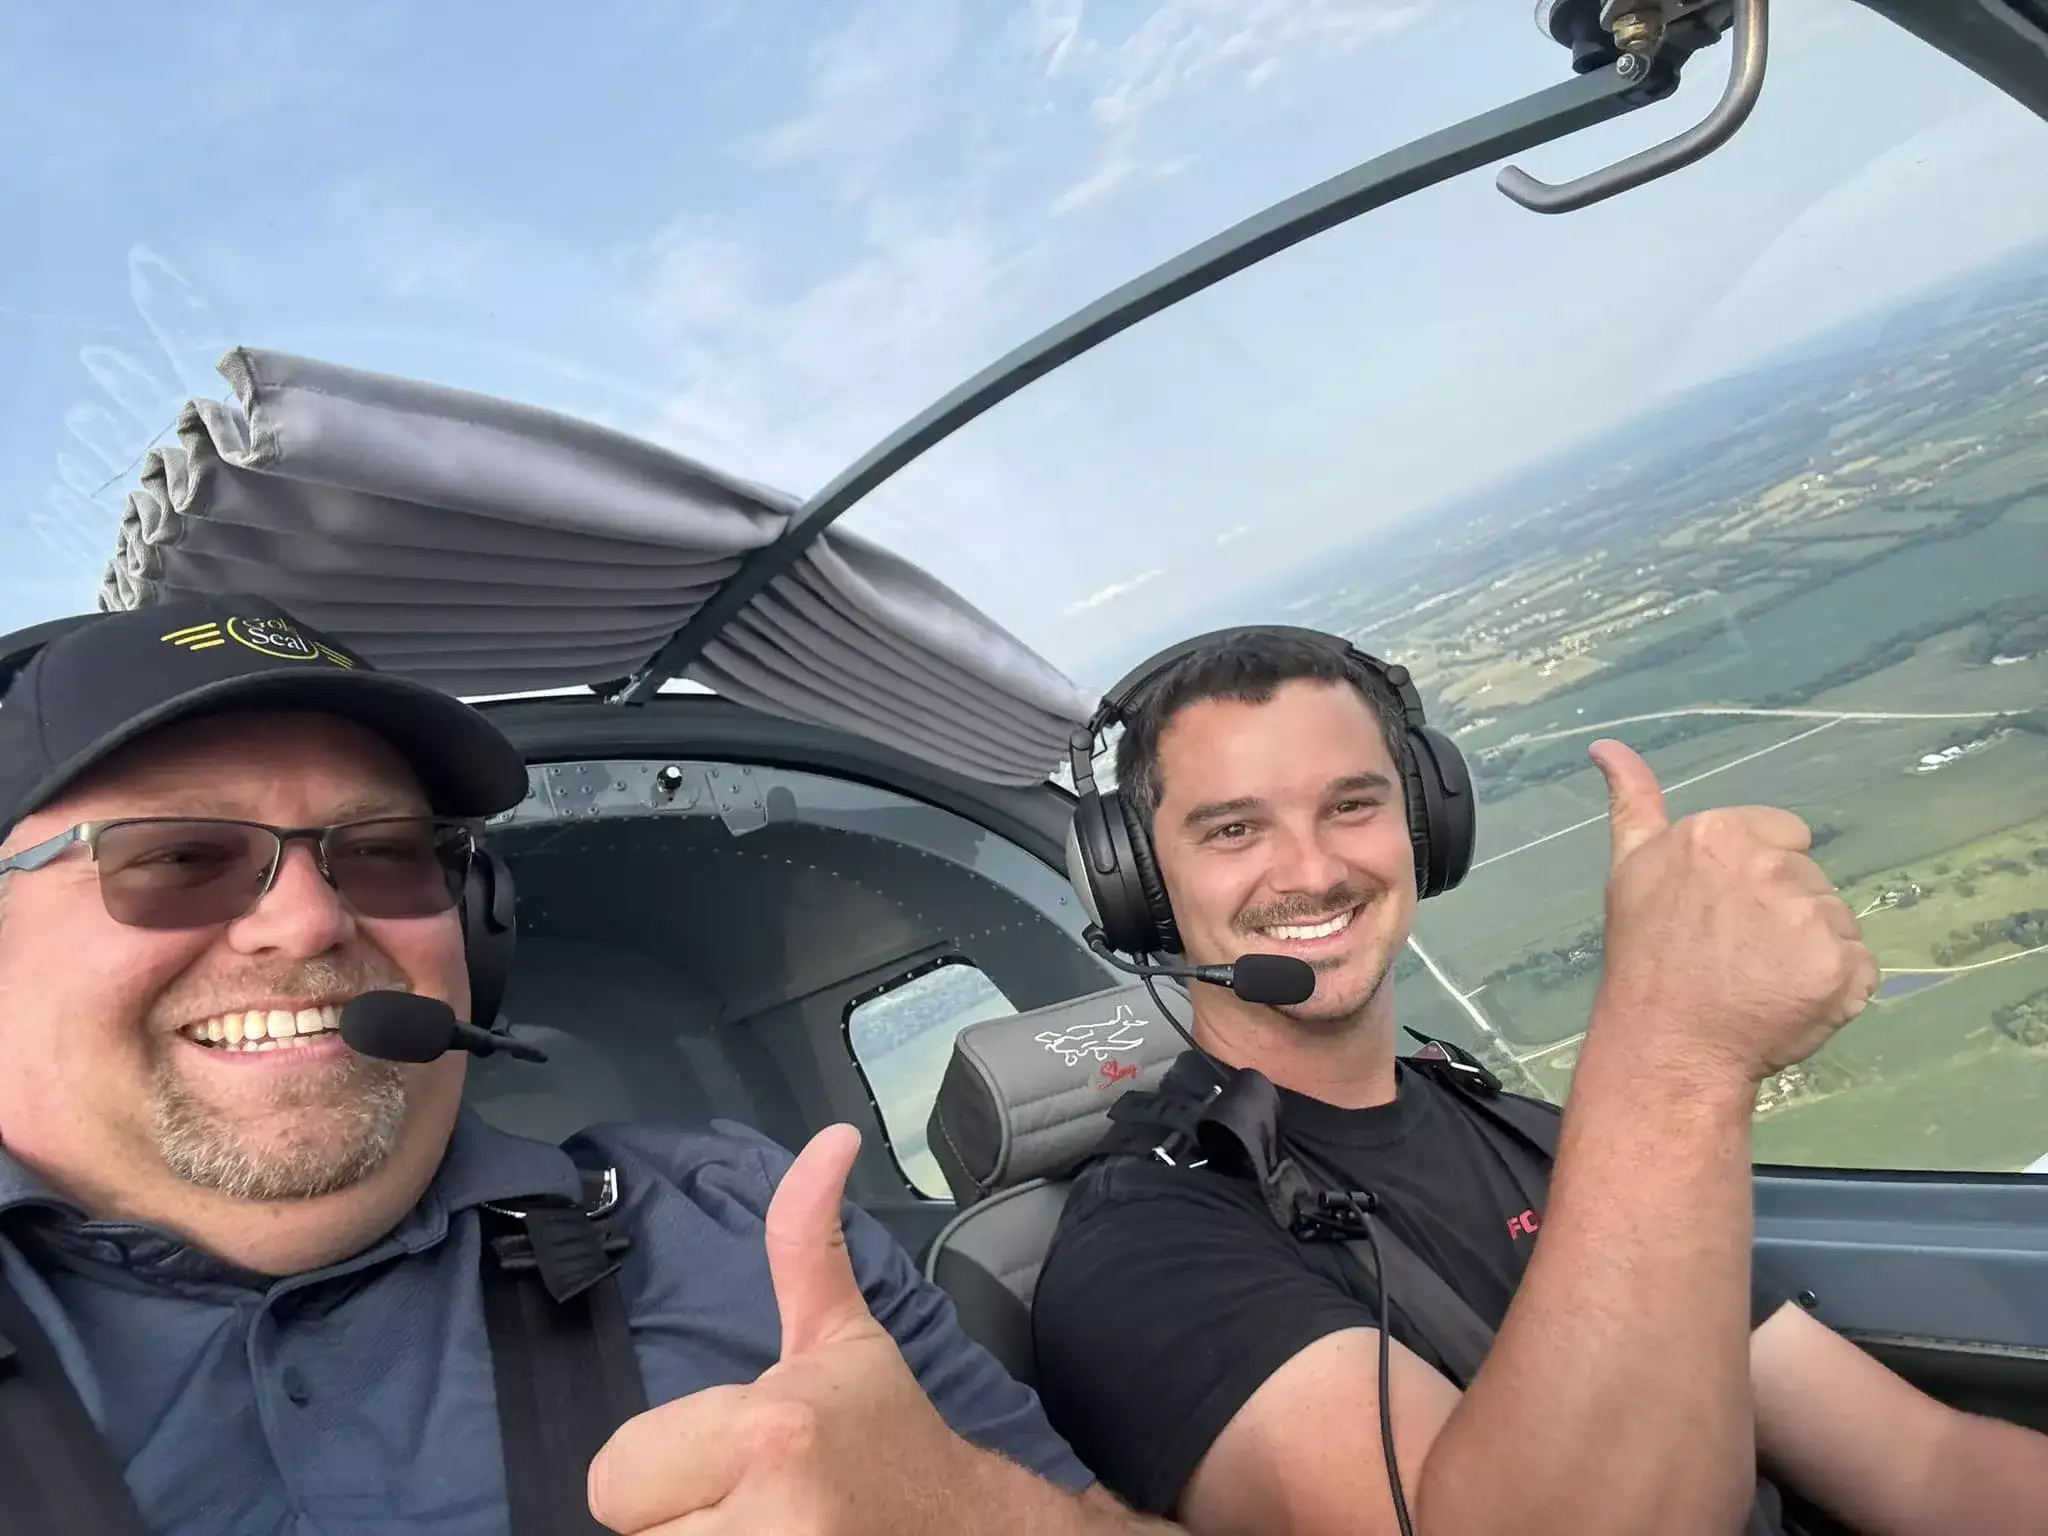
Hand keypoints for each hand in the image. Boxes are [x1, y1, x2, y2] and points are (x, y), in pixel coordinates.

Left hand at [586, 1124, 981, 1532]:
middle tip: (743, 1498)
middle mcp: (768, 1522)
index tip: (731, 1454)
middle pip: (631, 1529)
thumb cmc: (885, 1431)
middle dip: (678, 1515)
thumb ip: (804, 1240)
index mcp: (770, 1432)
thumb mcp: (840, 1334)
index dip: (663, 1465)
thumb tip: (829, 1137)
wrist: (964, 1529)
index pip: (614, 1474)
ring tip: (753, 1525)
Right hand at [1590, 739, 1877, 1084]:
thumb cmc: (1646, 958)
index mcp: (1721, 833)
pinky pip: (1859, 968)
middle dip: (1784, 912)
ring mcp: (1810, 917)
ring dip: (1810, 950)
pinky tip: (1789, 1002)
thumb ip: (1633, 802)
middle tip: (1736, 953)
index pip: (1783, 836)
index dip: (1757, 878)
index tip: (1724, 914)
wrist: (1666, 1044)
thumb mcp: (1632, 867)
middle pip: (1810, 878)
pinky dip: (1835, 989)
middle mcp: (1770, 865)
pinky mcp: (1841, 966)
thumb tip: (1606, 745)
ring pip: (1836, 922)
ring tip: (1761, 981)